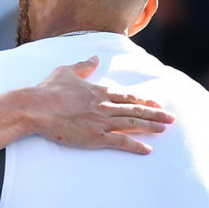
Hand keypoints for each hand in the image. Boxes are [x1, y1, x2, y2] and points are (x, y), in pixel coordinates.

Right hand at [28, 56, 174, 154]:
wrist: (36, 108)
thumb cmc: (49, 90)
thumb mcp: (67, 71)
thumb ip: (84, 65)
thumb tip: (95, 58)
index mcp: (100, 91)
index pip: (128, 97)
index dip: (144, 101)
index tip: (156, 104)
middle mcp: (105, 106)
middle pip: (136, 110)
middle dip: (156, 114)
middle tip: (172, 118)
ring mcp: (102, 122)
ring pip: (133, 125)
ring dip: (151, 127)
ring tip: (165, 130)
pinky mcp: (95, 137)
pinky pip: (120, 142)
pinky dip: (135, 145)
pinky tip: (147, 149)